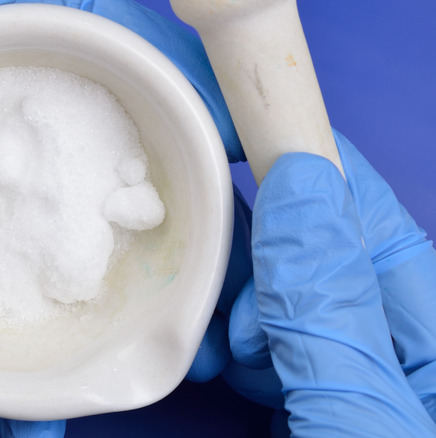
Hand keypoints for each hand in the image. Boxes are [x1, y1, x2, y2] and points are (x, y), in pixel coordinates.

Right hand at [226, 132, 435, 434]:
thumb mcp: (357, 414)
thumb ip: (328, 307)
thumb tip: (300, 184)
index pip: (374, 224)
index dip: (312, 167)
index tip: (244, 131)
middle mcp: (398, 355)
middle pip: (317, 260)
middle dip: (255, 264)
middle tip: (210, 282)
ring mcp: (348, 380)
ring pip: (279, 302)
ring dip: (229, 310)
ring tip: (205, 342)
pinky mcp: (307, 403)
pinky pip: (263, 350)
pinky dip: (227, 350)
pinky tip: (208, 361)